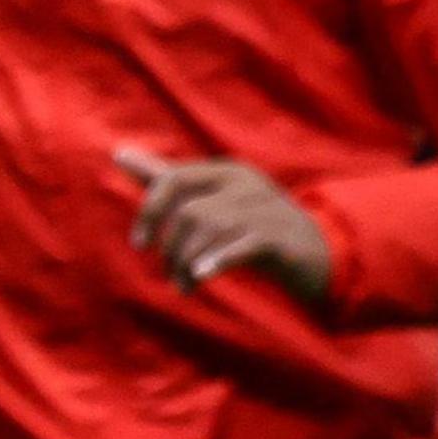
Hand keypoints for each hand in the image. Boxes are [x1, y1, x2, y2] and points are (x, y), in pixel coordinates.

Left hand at [116, 148, 330, 302]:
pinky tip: (202, 276)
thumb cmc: (252, 223)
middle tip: (170, 274)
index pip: (173, 178)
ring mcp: (267, 209)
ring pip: (211, 230)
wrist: (318, 251)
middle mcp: (245, 184)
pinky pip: (244, 244)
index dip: (149, 211)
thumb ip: (166, 177)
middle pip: (190, 212)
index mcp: (225, 172)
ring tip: (184, 286)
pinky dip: (218, 260)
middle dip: (172, 248)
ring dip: (189, 263)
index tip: (139, 244)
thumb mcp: (211, 197)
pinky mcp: (283, 238)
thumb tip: (119, 153)